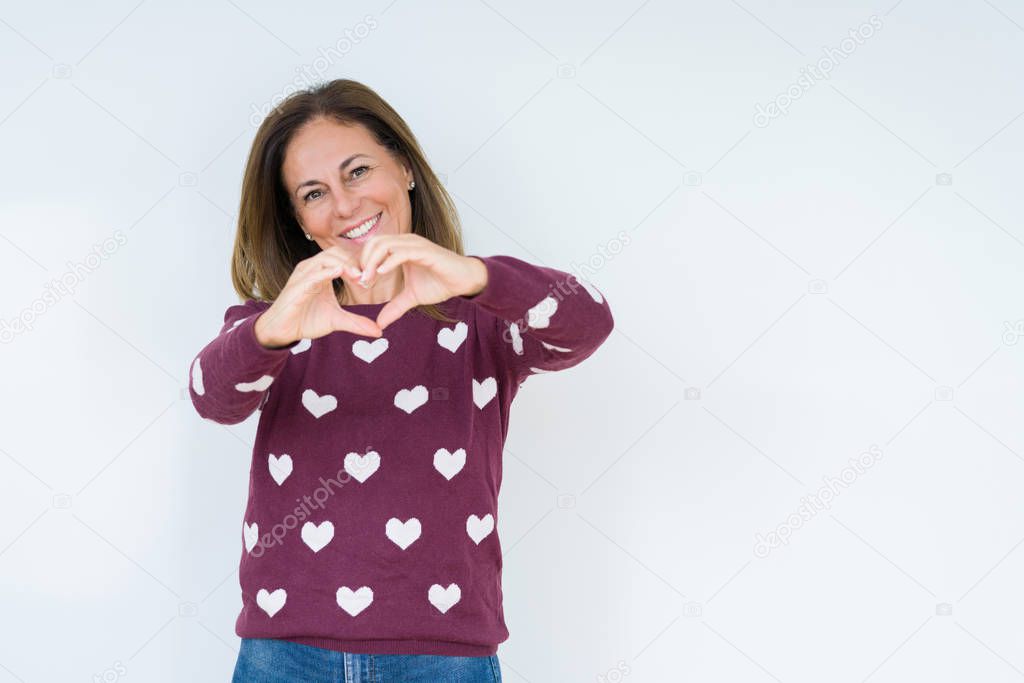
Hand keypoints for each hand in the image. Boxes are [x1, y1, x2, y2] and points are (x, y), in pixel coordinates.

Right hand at [255, 246, 383, 346]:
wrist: (282, 331)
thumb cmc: (306, 320)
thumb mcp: (336, 320)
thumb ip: (356, 323)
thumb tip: (379, 332)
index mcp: (321, 272)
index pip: (342, 257)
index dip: (358, 264)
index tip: (370, 278)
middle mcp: (311, 269)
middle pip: (335, 253)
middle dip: (353, 262)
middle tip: (366, 277)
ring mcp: (303, 276)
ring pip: (324, 260)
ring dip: (343, 265)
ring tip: (357, 276)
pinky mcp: (296, 287)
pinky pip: (311, 275)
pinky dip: (325, 273)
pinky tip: (338, 273)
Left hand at [355, 234, 487, 329]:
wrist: (464, 281)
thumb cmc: (441, 283)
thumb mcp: (412, 297)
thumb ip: (395, 307)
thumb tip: (379, 323)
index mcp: (400, 249)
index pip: (372, 247)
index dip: (362, 263)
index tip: (360, 283)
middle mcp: (406, 242)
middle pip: (374, 242)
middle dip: (363, 261)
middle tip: (362, 282)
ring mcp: (415, 245)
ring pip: (384, 245)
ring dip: (372, 262)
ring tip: (369, 280)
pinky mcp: (425, 252)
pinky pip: (401, 252)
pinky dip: (389, 261)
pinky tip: (382, 273)